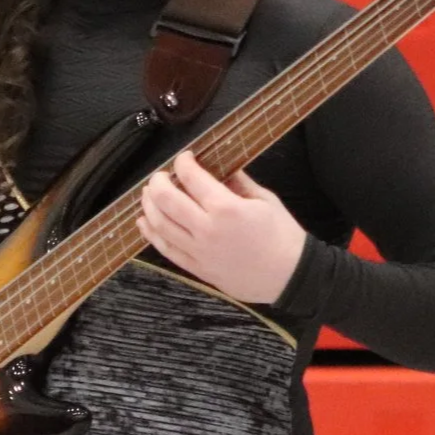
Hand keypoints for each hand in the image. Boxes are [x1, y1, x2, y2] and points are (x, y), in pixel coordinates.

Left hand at [137, 152, 307, 306]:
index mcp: (226, 208)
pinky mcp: (196, 268)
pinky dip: (151, 233)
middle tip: (162, 176)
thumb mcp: (265, 200)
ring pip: (159, 224)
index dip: (183, 162)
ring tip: (149, 194)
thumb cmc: (283, 236)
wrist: (290, 276)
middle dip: (158, 181)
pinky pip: (166, 249)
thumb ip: (238, 181)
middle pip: (166, 199)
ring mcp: (198, 251)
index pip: (192, 177)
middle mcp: (206, 229)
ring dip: (149, 205)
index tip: (184, 158)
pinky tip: (144, 222)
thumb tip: (221, 166)